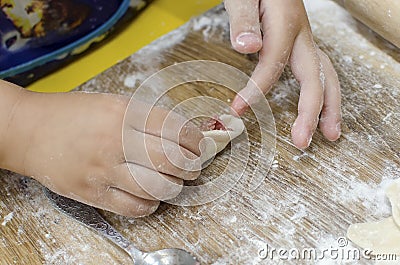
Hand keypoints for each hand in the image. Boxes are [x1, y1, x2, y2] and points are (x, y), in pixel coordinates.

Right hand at [1, 90, 202, 216]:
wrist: (29, 131)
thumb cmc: (72, 115)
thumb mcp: (112, 104)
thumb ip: (145, 119)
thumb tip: (180, 135)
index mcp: (123, 113)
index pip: (173, 128)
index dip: (194, 140)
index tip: (200, 145)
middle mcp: (115, 140)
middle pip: (171, 160)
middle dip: (191, 166)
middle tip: (192, 167)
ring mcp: (103, 169)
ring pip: (157, 187)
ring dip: (174, 187)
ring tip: (173, 182)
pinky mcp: (91, 193)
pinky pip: (133, 207)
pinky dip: (150, 204)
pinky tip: (150, 197)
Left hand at [225, 0, 340, 148]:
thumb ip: (244, 19)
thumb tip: (247, 46)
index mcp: (286, 24)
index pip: (273, 63)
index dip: (257, 89)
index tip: (239, 109)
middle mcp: (302, 35)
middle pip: (316, 77)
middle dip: (311, 112)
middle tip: (303, 141)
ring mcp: (306, 41)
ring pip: (326, 76)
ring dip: (330, 107)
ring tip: (331, 133)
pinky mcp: (302, 45)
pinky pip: (318, 72)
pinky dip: (323, 94)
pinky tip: (320, 109)